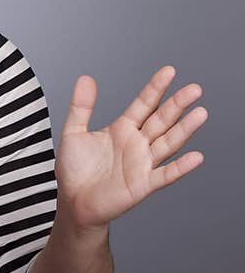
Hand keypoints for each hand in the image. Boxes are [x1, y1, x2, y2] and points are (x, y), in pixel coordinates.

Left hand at [55, 66, 206, 230]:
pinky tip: (196, 157)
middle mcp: (137, 143)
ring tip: (201, 113)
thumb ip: (81, 106)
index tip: (169, 71)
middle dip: (177, 104)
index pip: (144, 104)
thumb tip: (86, 78)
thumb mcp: (73, 132)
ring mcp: (142, 163)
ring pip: (168, 143)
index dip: (155, 88)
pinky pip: (165, 174)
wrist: (72, 201)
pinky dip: (181, 167)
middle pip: (161, 120)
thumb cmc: (74, 169)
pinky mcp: (142, 184)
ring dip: (185, 129)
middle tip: (194, 88)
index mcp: (122, 128)